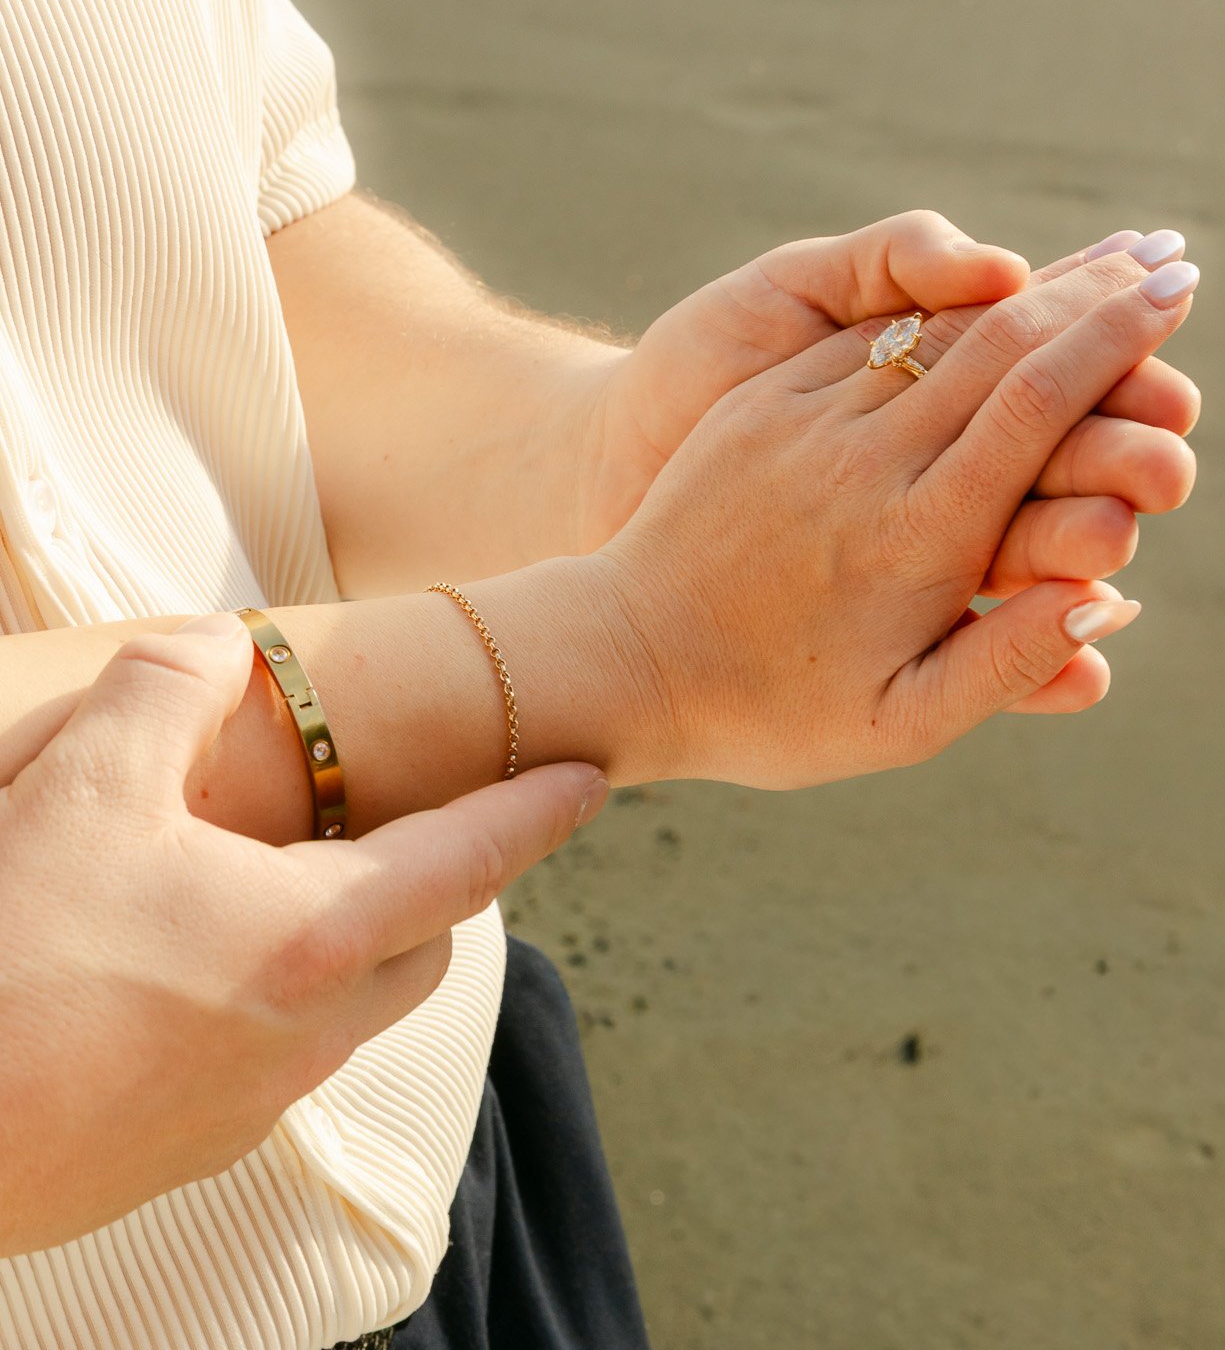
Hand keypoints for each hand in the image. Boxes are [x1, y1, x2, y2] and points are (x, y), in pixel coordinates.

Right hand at [0, 614, 604, 1255]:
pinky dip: (265, 1002)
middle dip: (440, 884)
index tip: (591, 780)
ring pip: (344, 1011)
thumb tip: (222, 647)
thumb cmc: (5, 963)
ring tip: (287, 888)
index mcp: (311, 939)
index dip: (535, 810)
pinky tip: (184, 970)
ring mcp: (244, 1107)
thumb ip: (170, 688)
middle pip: (420, 949)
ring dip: (345, 945)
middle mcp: (303, 1036)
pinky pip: (264, 1062)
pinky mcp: (180, 1152)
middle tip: (418, 826)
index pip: (467, 859)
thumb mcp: (83, 782)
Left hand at [589, 248, 1199, 787]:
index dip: (1114, 341)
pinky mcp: (766, 407)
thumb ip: (1006, 664)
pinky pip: (869, 339)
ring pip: (943, 332)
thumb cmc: (770, 711)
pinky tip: (993, 283)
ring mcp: (812, 421)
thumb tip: (1108, 600)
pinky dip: (943, 304)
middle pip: (1004, 347)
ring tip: (1106, 256)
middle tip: (1170, 259)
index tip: (1172, 295)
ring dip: (1033, 287)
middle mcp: (871, 460)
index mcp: (920, 537)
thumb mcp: (896, 725)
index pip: (1040, 405)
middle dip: (1094, 297)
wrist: (615, 657)